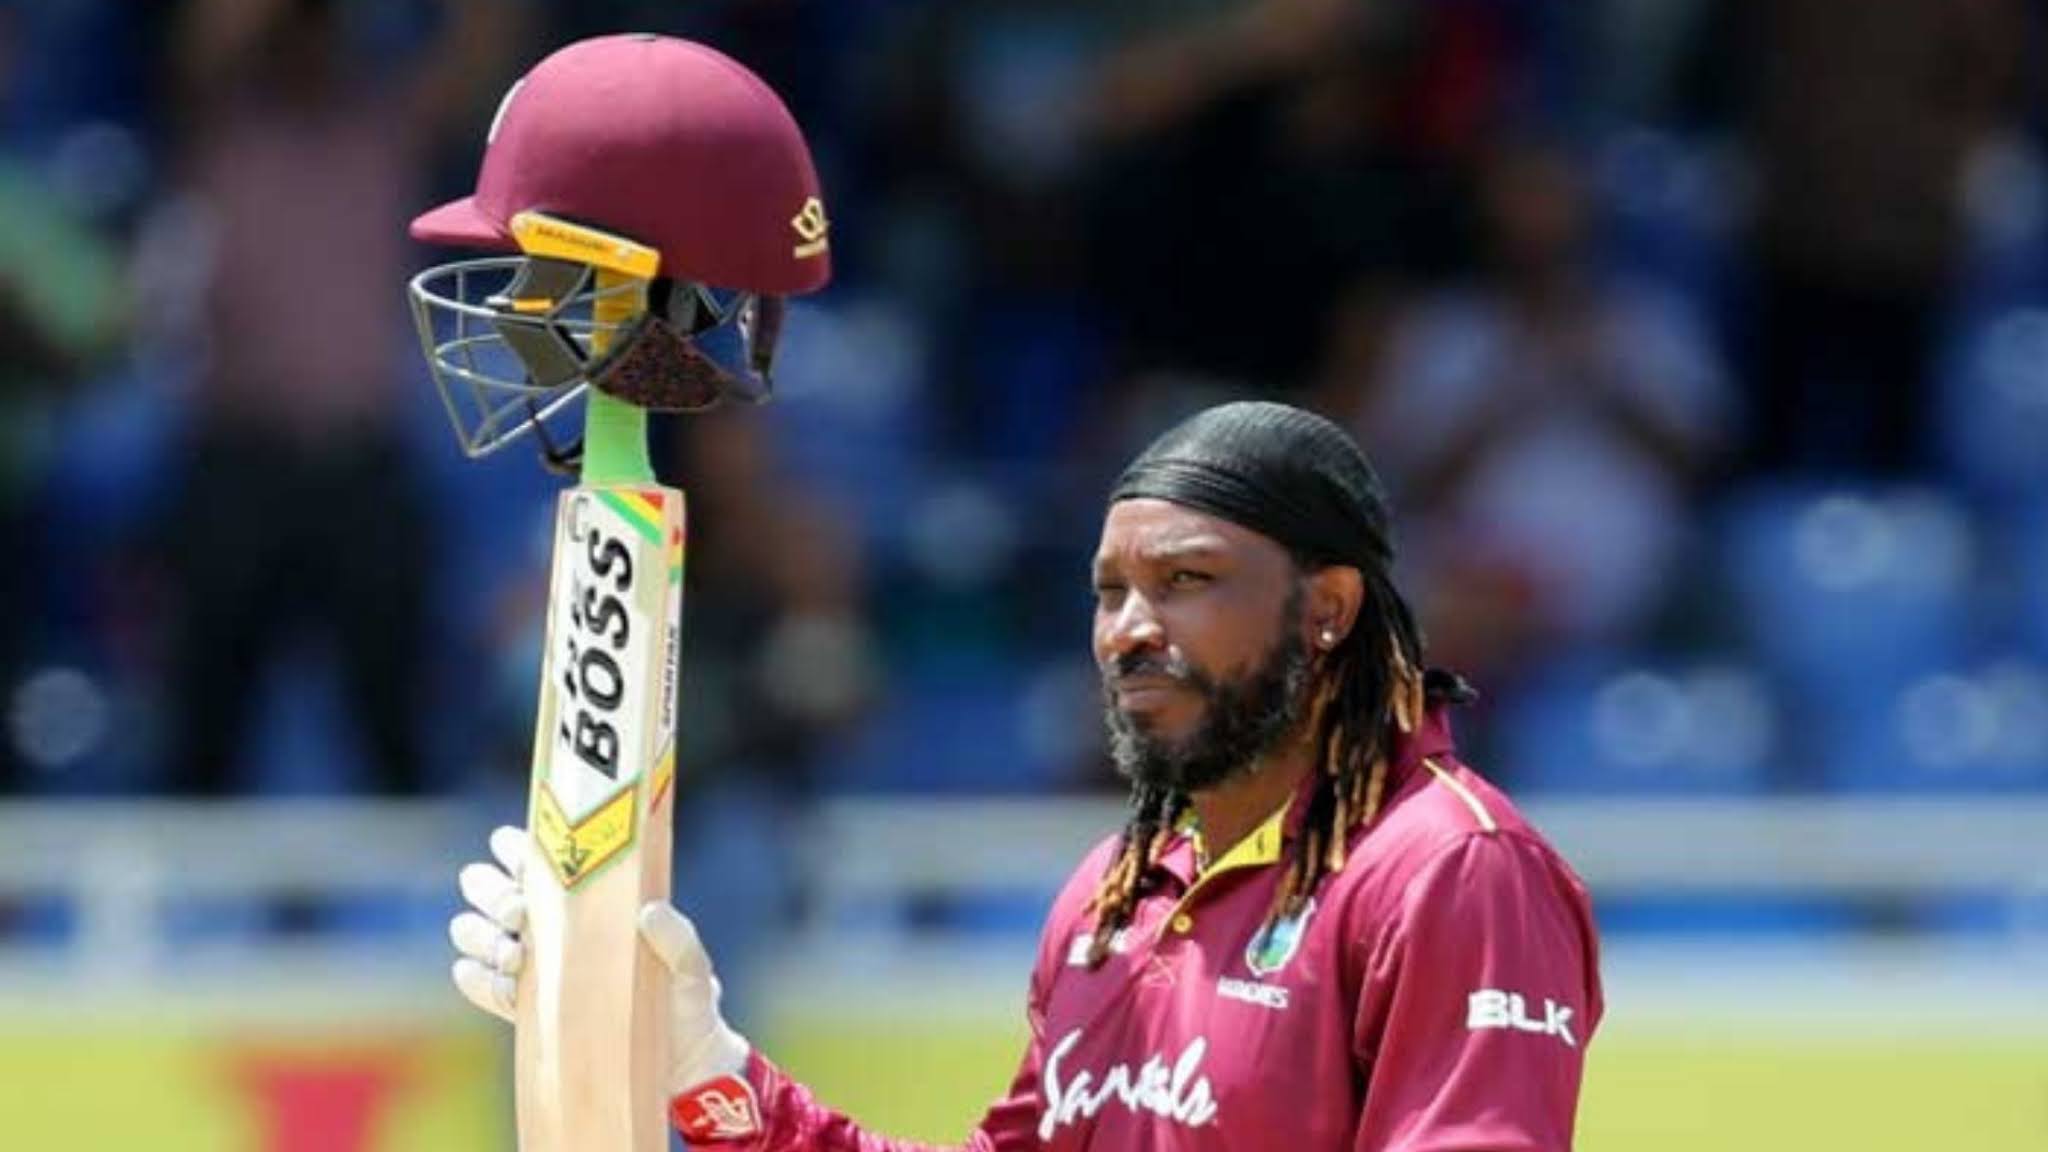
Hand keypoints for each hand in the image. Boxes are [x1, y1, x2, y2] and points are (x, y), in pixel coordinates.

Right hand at [447, 826, 751, 1093]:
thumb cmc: (687, 1000)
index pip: (537, 857)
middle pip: (490, 888)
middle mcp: (553, 924)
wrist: (678, 1064)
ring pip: (476, 932)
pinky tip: (497, 979)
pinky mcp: (525, 1008)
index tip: (521, 860)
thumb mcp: (691, 966)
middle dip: (493, 892)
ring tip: (516, 955)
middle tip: (519, 912)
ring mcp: (534, 965)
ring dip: (482, 935)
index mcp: (589, 897)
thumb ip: (677, 938)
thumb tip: (649, 913)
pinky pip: (482, 984)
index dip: (516, 849)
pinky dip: (478, 978)